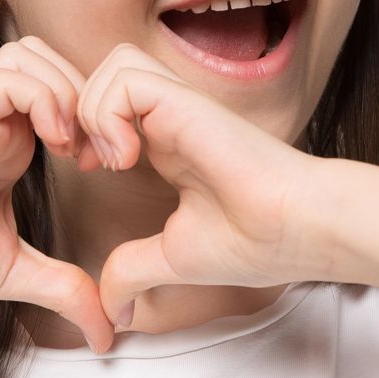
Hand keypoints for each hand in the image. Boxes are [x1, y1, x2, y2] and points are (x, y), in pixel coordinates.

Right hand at [0, 36, 117, 353]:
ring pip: (32, 54)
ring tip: (76, 150)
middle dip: (94, 96)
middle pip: (53, 58)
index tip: (112, 166)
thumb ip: (66, 290)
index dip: (101, 116)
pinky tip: (53, 146)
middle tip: (104, 154)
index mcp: (15, 145)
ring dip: (69, 92)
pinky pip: (10, 76)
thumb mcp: (19, 275)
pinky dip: (44, 98)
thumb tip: (107, 334)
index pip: (66, 89)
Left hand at [74, 43, 333, 327]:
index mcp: (167, 144)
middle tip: (87, 161)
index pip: (110, 105)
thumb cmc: (259, 241)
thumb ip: (134, 272)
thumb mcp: (174, 259)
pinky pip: (126, 78)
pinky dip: (108, 113)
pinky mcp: (187, 103)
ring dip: (92, 111)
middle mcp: (171, 118)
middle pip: (105, 75)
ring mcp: (180, 107)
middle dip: (77, 113)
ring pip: (113, 66)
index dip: (83, 129)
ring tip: (110, 160)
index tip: (89, 172)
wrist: (301, 229)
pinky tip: (126, 158)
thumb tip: (110, 311)